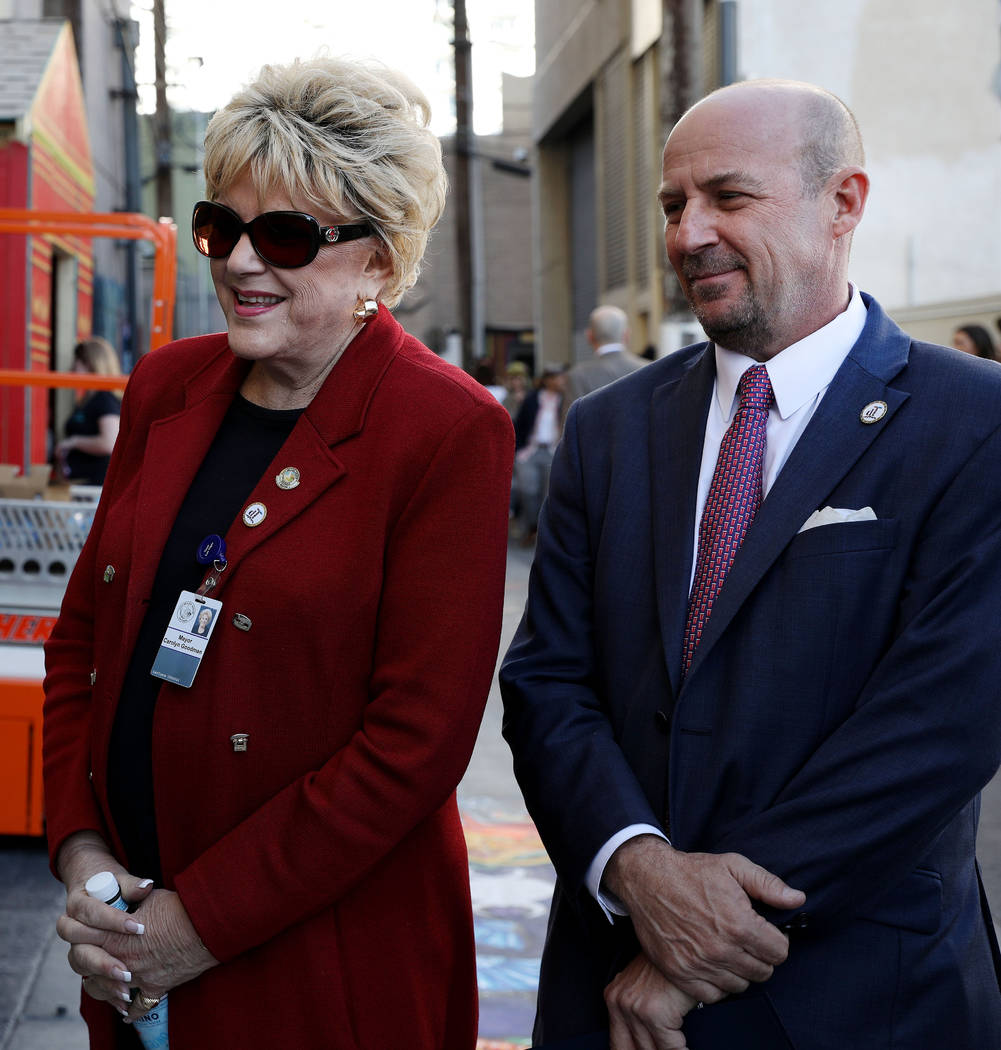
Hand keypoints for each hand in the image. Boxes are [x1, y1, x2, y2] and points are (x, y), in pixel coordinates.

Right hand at [55, 832, 154, 1015]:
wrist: (95, 888)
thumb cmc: (112, 883)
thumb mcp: (120, 878)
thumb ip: (131, 884)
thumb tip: (146, 886)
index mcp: (79, 903)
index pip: (90, 913)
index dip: (113, 921)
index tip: (138, 928)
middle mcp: (72, 927)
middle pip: (78, 948)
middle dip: (103, 960)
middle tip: (128, 969)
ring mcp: (76, 946)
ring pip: (81, 967)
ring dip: (103, 979)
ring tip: (127, 988)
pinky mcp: (85, 962)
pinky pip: (89, 980)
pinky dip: (105, 991)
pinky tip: (123, 1001)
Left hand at [55, 833, 217, 1018]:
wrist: (208, 926)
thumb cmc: (181, 908)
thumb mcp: (150, 898)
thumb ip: (130, 902)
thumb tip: (123, 901)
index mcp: (116, 936)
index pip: (82, 935)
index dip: (75, 929)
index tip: (74, 925)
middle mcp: (122, 961)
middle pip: (88, 964)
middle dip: (84, 956)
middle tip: (84, 950)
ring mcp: (138, 978)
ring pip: (106, 989)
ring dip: (101, 984)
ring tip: (99, 978)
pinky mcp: (156, 988)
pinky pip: (137, 1007)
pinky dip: (130, 1009)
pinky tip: (126, 1008)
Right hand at [603, 836, 804, 1002]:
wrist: (647, 878)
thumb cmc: (691, 871)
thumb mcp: (733, 866)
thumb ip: (768, 884)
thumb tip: (797, 899)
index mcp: (739, 923)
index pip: (779, 953)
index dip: (776, 941)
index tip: (764, 932)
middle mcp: (721, 949)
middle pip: (762, 972)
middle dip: (759, 956)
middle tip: (745, 940)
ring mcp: (699, 964)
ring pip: (739, 986)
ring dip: (739, 971)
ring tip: (728, 950)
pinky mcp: (679, 973)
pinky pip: (712, 996)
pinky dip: (716, 984)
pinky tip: (711, 963)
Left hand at [606, 954, 697, 1049]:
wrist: (681, 942)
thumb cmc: (668, 963)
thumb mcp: (643, 985)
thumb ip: (637, 1010)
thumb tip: (646, 1041)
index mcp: (613, 998)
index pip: (618, 1045)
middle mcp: (620, 1003)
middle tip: (665, 1048)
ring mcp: (635, 1009)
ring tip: (678, 1048)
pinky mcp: (655, 1013)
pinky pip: (671, 1048)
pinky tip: (688, 1049)